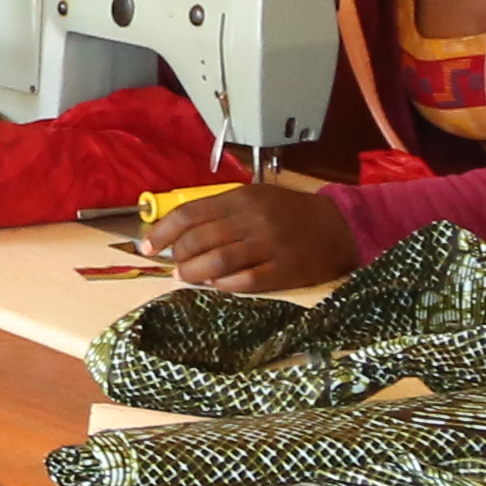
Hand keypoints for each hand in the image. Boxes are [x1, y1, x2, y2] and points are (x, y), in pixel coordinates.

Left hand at [138, 180, 359, 294]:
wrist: (337, 227)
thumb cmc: (288, 213)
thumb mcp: (255, 198)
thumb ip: (220, 210)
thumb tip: (179, 230)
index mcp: (240, 198)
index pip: (189, 214)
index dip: (162, 232)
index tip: (148, 247)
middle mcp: (252, 220)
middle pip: (198, 240)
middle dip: (177, 256)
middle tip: (173, 266)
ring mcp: (268, 246)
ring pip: (216, 263)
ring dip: (194, 274)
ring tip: (187, 278)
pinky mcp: (283, 270)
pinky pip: (244, 282)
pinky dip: (224, 286)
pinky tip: (216, 287)